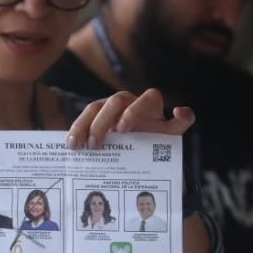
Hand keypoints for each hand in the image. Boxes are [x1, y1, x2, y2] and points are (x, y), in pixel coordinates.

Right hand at [66, 88, 193, 149]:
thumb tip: (182, 111)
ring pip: (96, 107)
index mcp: (151, 106)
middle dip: (106, 120)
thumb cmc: (156, 144)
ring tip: (79, 146)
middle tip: (96, 143)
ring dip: (86, 125)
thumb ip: (180, 124)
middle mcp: (130, 103)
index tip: (124, 128)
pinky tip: (70, 145)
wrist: (142, 154)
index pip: (149, 98)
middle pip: (116, 101)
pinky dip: (76, 129)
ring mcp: (111, 108)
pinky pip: (84, 117)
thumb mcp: (169, 138)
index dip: (136, 110)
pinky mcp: (96, 117)